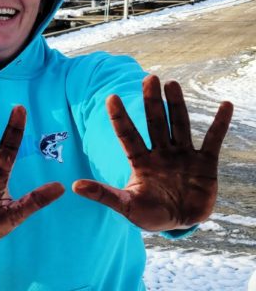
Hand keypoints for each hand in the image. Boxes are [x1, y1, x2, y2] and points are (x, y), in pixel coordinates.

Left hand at [73, 75, 233, 230]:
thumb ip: (103, 195)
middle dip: (151, 101)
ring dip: (176, 105)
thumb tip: (74, 186)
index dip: (119, 117)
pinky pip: (213, 140)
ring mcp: (183, 156)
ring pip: (179, 125)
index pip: (127, 135)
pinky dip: (219, 123)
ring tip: (172, 84)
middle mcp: (160, 153)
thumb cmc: (149, 214)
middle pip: (154, 123)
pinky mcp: (205, 164)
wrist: (179, 224)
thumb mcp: (125, 206)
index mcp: (140, 161)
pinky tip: (225, 104)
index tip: (110, 97)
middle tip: (149, 77)